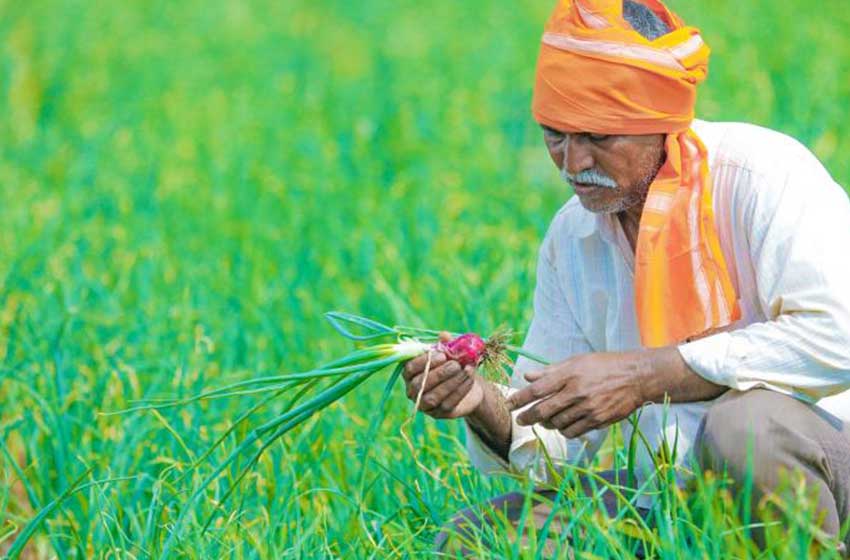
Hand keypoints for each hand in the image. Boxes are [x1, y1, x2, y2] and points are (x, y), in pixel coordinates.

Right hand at [403, 351, 483, 418]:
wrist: (468, 382)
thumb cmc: (453, 363)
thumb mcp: (450, 352)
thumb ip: (446, 344)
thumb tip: (443, 335)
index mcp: (410, 373)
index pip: (409, 369)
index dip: (424, 362)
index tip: (442, 355)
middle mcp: (413, 391)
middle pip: (420, 384)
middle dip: (439, 373)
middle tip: (455, 364)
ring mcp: (425, 405)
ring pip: (433, 396)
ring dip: (451, 382)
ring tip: (466, 370)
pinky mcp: (439, 414)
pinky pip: (448, 403)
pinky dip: (460, 390)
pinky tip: (470, 378)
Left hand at [505, 352, 647, 437]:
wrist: (636, 377)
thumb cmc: (605, 365)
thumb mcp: (577, 361)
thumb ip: (551, 371)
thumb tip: (528, 376)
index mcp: (569, 374)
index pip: (537, 389)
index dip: (520, 398)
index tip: (509, 404)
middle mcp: (577, 392)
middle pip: (543, 410)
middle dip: (527, 417)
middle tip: (520, 420)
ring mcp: (587, 408)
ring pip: (557, 423)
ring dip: (547, 424)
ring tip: (544, 420)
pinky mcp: (598, 420)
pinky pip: (573, 431)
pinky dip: (564, 430)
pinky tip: (563, 425)